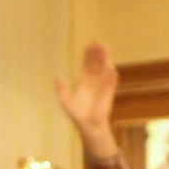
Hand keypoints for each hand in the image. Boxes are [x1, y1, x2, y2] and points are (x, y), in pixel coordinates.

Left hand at [56, 42, 119, 156]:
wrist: (88, 126)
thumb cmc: (77, 114)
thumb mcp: (65, 101)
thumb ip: (61, 90)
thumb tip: (57, 78)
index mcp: (84, 81)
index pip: (87, 64)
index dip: (89, 55)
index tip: (90, 44)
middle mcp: (94, 81)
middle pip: (97, 64)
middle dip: (98, 53)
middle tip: (99, 42)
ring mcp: (102, 86)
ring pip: (105, 69)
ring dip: (106, 60)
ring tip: (106, 49)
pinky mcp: (108, 94)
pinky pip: (111, 83)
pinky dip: (111, 77)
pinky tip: (111, 69)